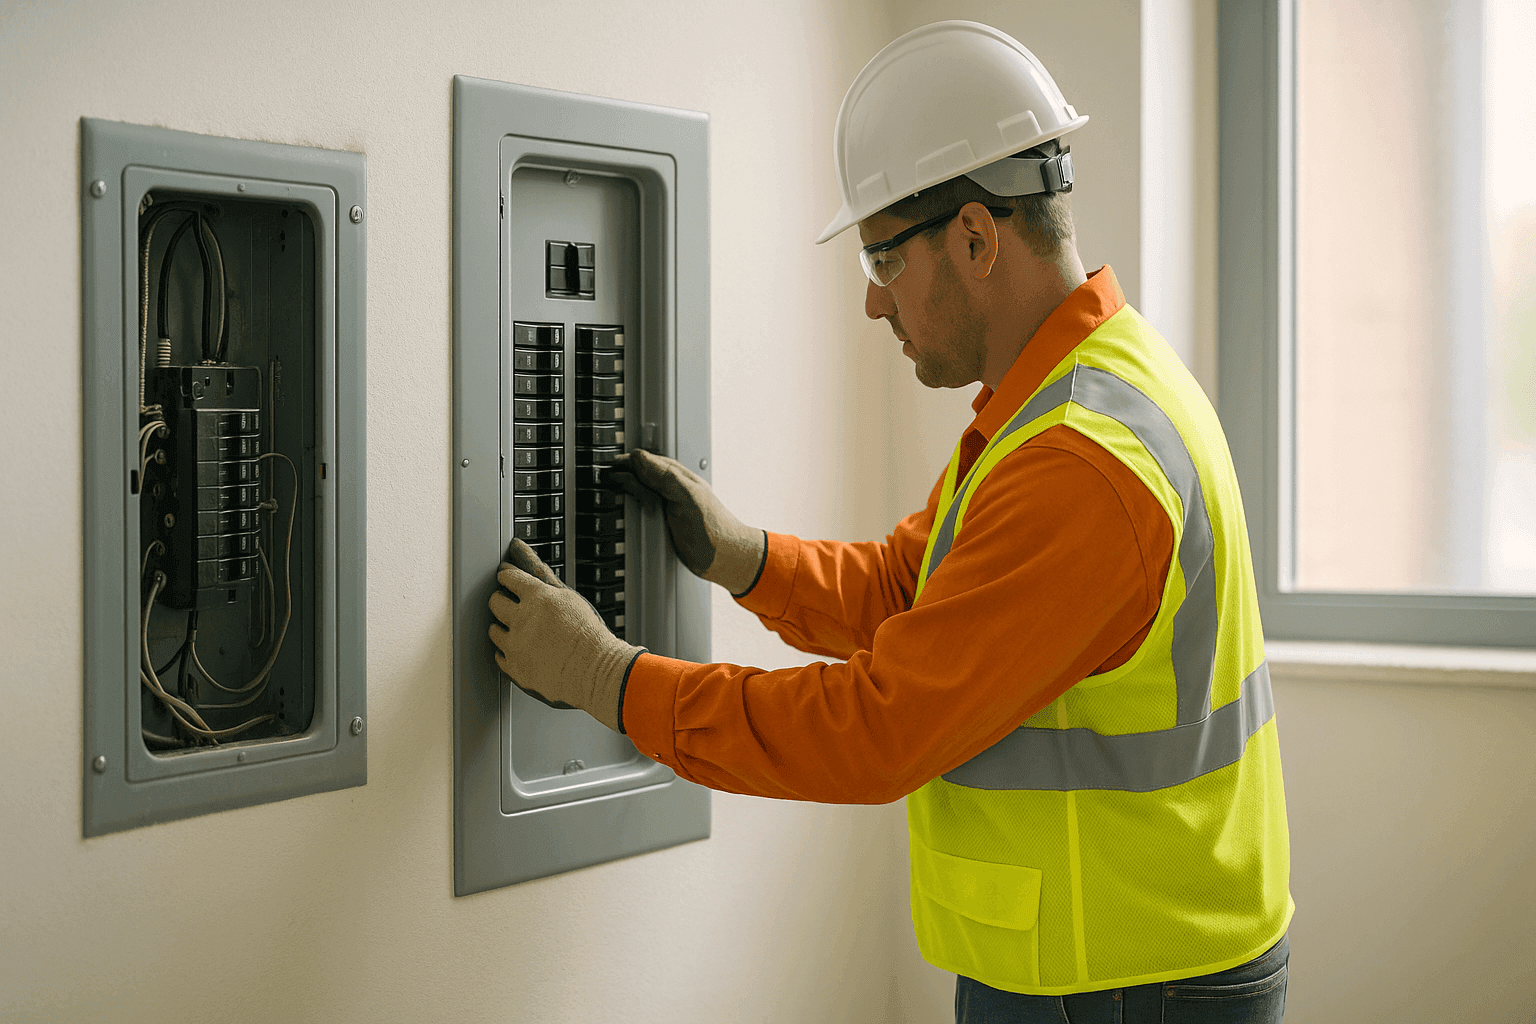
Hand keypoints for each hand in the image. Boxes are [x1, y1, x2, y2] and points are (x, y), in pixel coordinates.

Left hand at [487, 540, 642, 732]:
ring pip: (493, 630)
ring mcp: (515, 644)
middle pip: (494, 601)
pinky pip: (499, 657)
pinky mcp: (514, 668)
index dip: (508, 579)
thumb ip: (538, 572)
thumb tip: (518, 548)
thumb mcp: (567, 596)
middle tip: (514, 608)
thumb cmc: (587, 634)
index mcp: (536, 596)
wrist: (596, 672)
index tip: (510, 582)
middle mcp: (521, 618)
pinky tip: (523, 651)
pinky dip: (508, 653)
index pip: (507, 577)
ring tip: (523, 632)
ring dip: (504, 628)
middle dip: (501, 601)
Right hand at [604, 449, 766, 595]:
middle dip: (625, 473)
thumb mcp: (686, 497)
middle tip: (606, 475)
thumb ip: (663, 476)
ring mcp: (671, 508)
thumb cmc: (714, 529)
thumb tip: (638, 458)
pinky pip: (649, 511)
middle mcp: (674, 490)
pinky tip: (630, 508)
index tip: (610, 466)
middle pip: (643, 475)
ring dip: (629, 489)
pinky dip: (636, 508)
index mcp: (679, 478)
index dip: (628, 462)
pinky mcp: (669, 527)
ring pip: (645, 492)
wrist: (726, 559)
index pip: (647, 461)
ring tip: (612, 485)